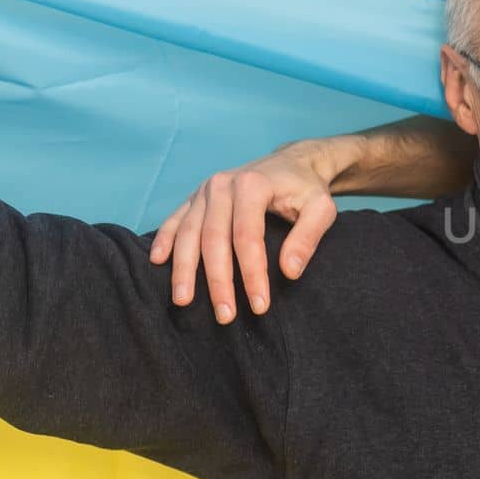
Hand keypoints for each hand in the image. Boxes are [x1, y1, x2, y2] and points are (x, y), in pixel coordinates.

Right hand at [148, 141, 342, 322]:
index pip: (247, 237)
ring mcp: (205, 189)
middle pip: (214, 239)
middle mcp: (223, 185)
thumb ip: (308, 238)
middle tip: (224, 315)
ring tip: (183, 301)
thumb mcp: (322, 208)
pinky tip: (158, 261)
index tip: (259, 306)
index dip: (252, 273)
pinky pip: (175, 219)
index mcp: (253, 185)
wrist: (293, 163)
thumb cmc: (307, 189)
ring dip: (184, 269)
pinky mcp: (196, 195)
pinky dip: (165, 239)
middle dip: (218, 281)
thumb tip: (289, 272)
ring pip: (189, 233)